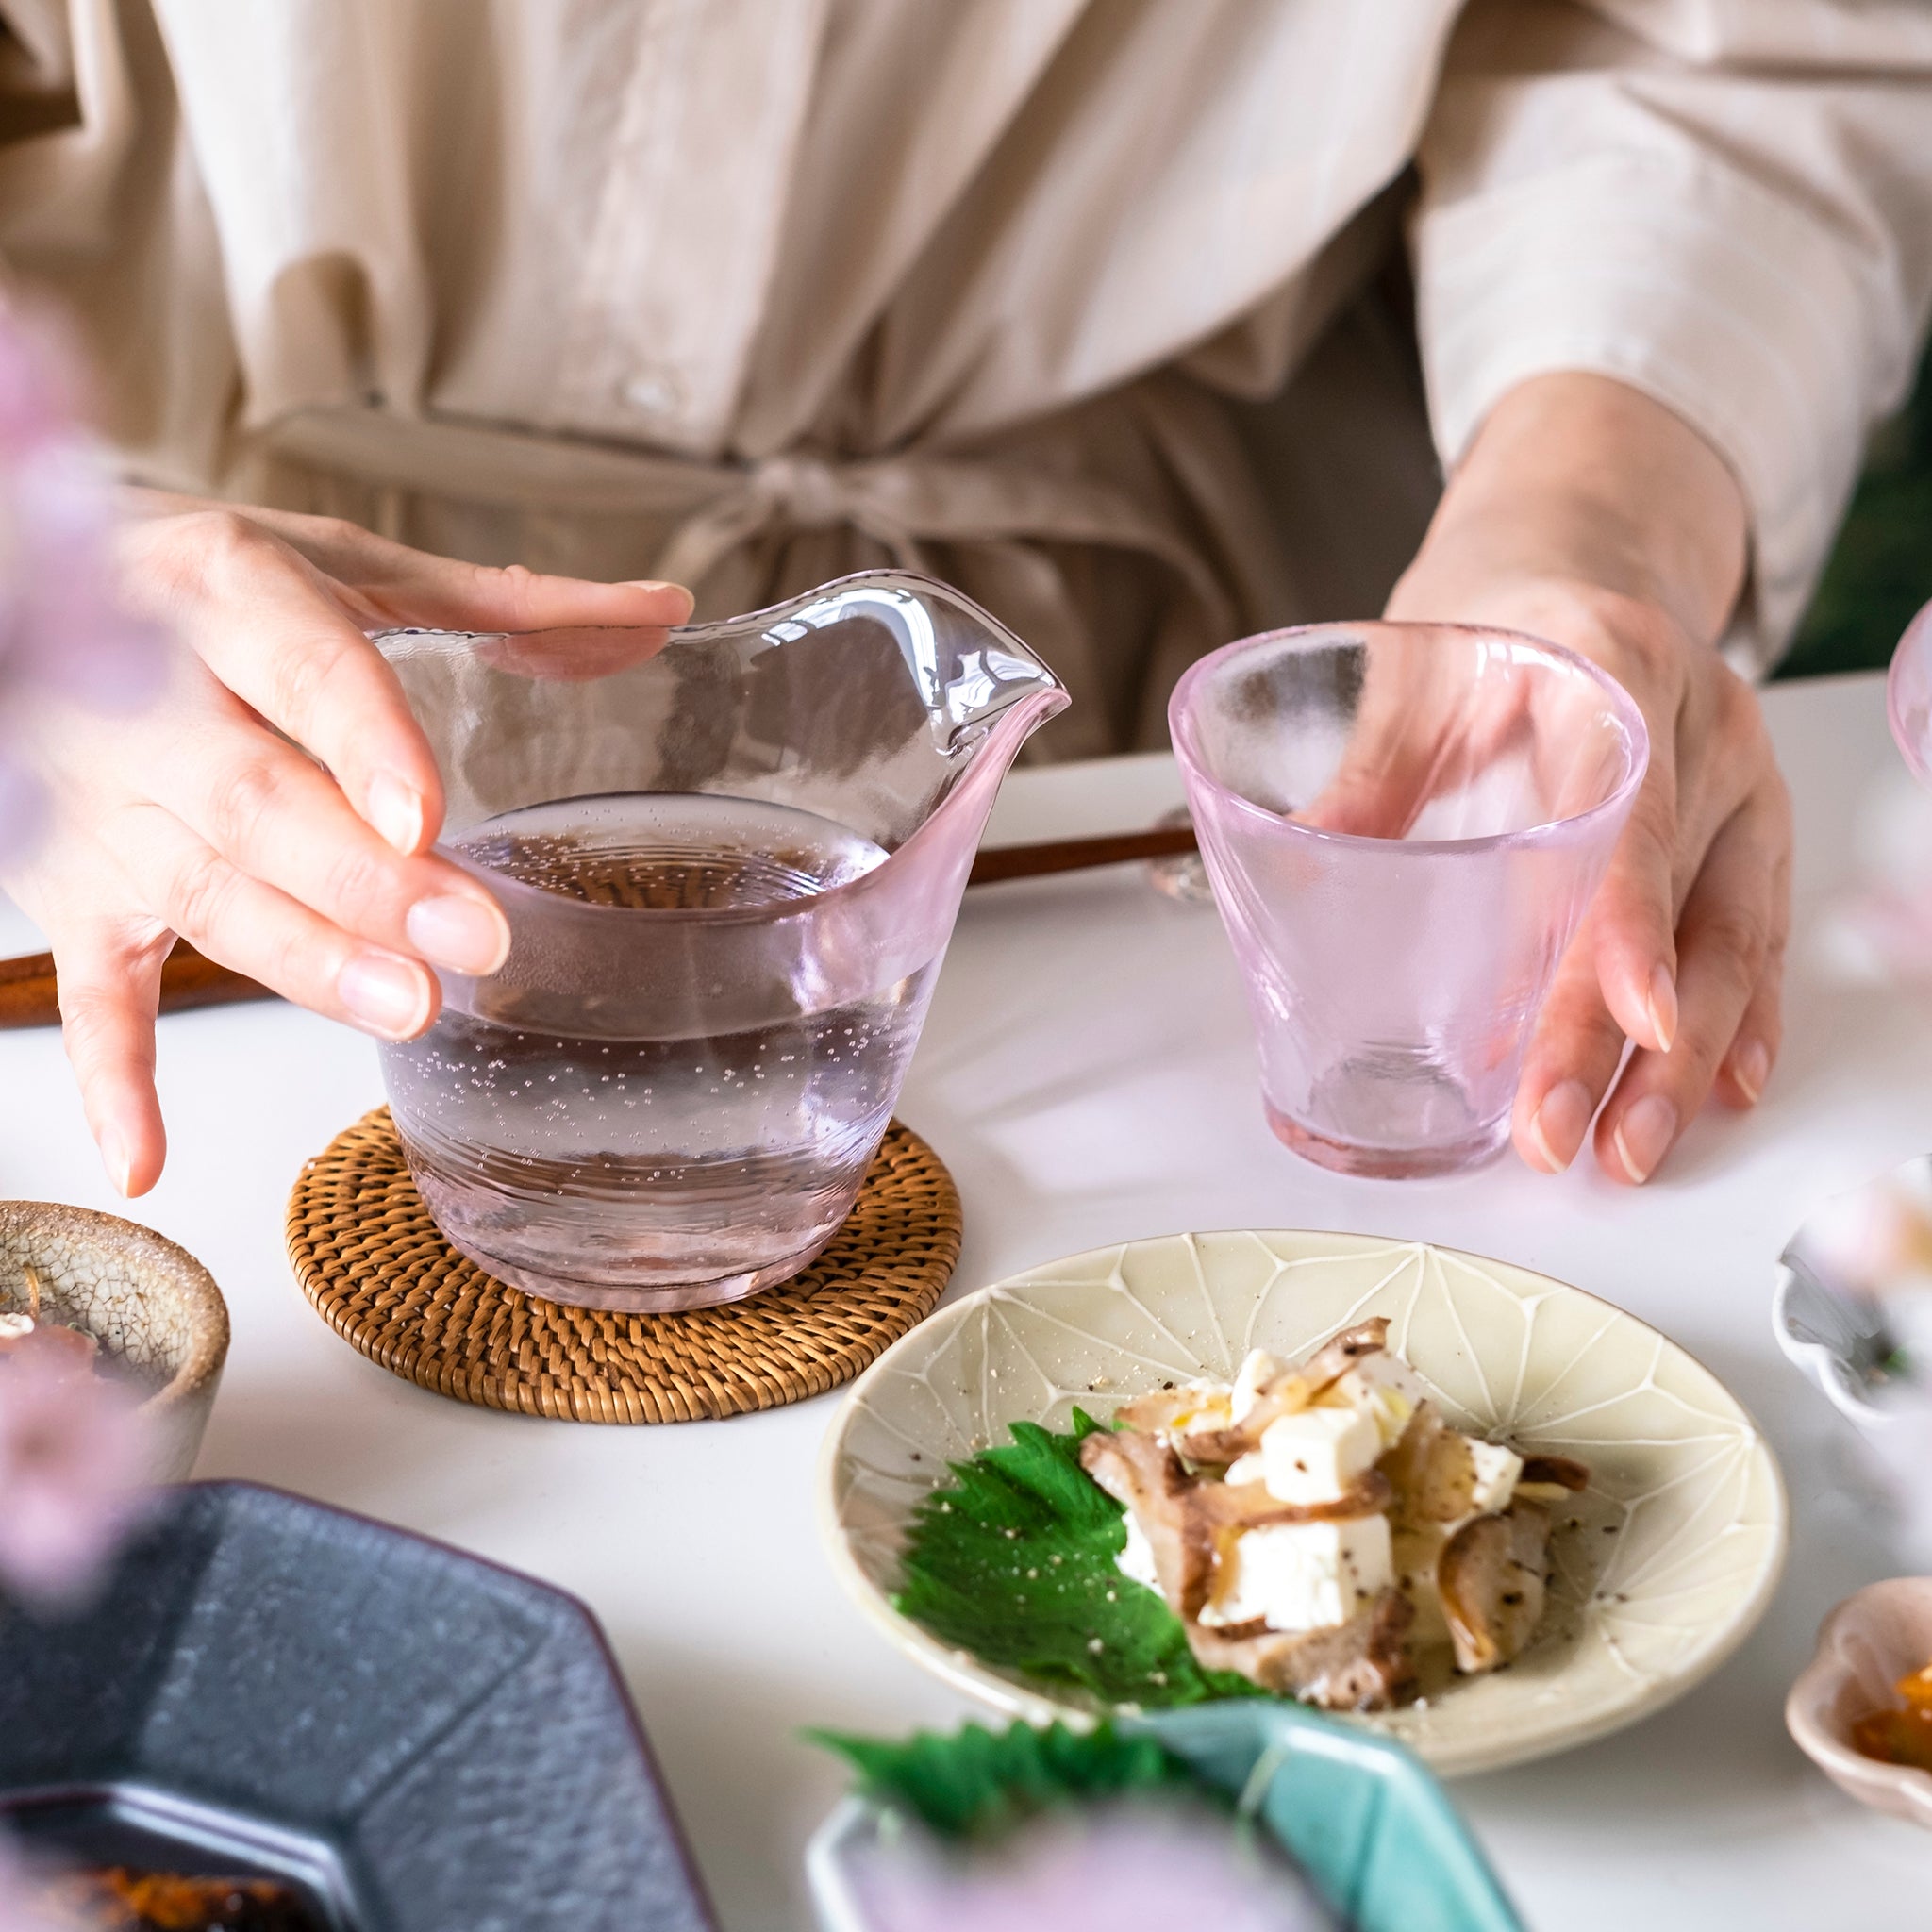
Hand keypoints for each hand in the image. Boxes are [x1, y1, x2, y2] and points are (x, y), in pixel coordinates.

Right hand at [3, 494, 690, 1196]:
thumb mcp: (355, 569)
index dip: (360, 743)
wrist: (28, 584)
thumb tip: (662, 611)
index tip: (427, 816)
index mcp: (227, 591)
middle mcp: (147, 696)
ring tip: (403, 1010)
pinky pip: (88, 985)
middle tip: (468, 943)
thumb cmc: (208, 585)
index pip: (301, 670)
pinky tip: (150, 1153)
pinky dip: (114, 1073)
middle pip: (253, 802)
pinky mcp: (70, 887)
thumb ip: (508, 605)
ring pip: (196, 892)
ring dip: (298, 959)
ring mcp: (101, 802)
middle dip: (361, 882)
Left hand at [1385, 375, 1788, 1183]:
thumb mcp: (1413, 672)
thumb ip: (1364, 774)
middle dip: (1627, 1039)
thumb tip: (1290, 876)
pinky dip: (1738, 1019)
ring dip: (1685, 1060)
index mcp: (1611, 666)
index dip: (1629, 922)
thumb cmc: (1495, 615)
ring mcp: (1736, 779)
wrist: (1579, 559)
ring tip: (1631, 1152)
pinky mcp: (1747, 825)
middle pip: (1681, 899)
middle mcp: (1699, 724)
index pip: (1630, 810)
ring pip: (1732, 935)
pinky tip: (1719, 1090)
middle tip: (1566, 1136)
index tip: (1631, 1017)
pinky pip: (1754, 930)